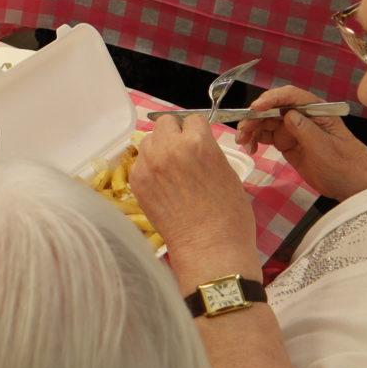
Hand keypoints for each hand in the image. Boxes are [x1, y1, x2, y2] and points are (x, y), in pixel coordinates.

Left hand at [131, 115, 256, 262]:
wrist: (209, 248)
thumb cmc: (229, 215)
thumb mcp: (227, 172)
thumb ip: (208, 151)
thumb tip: (196, 145)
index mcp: (197, 142)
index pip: (192, 119)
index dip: (197, 131)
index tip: (199, 141)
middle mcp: (169, 148)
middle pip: (165, 123)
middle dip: (175, 134)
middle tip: (183, 153)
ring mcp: (149, 165)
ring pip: (149, 141)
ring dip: (160, 149)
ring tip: (171, 170)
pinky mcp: (137, 181)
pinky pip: (140, 163)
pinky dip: (150, 169)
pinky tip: (163, 186)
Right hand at [233, 84, 366, 200]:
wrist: (355, 185)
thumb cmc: (348, 165)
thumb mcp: (327, 149)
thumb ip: (307, 131)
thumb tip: (288, 114)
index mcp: (316, 111)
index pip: (291, 96)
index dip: (272, 98)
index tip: (256, 108)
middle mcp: (302, 116)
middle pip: (273, 108)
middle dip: (255, 117)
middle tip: (243, 132)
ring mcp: (293, 129)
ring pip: (265, 122)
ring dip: (251, 129)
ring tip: (242, 142)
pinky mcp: (287, 142)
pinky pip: (266, 136)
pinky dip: (255, 139)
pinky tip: (250, 148)